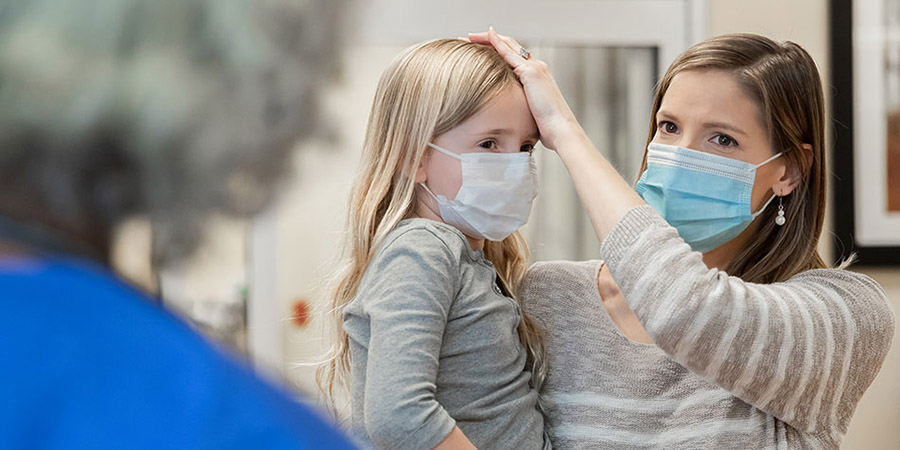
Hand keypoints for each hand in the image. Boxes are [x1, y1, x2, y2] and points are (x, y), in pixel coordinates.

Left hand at [467, 27, 586, 151]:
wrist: (561, 130)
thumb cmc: (547, 127)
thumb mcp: (531, 112)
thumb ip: (520, 107)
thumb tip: (510, 117)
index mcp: (537, 76)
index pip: (514, 56)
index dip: (497, 50)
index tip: (480, 50)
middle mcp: (537, 66)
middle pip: (509, 45)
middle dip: (489, 40)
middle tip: (469, 38)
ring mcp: (535, 67)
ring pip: (507, 44)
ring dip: (487, 38)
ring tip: (468, 37)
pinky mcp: (531, 72)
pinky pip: (508, 53)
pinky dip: (495, 42)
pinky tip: (482, 38)